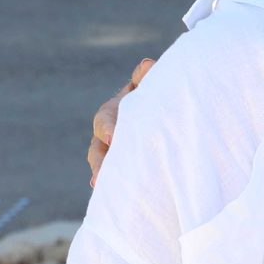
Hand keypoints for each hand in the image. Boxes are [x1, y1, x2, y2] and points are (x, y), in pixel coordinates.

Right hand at [87, 57, 153, 184]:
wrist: (164, 113)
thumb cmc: (158, 97)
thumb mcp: (152, 87)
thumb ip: (147, 79)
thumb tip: (148, 64)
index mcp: (116, 110)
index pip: (106, 117)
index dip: (108, 127)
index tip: (112, 137)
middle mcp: (109, 132)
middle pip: (98, 147)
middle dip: (100, 160)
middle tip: (102, 174)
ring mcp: (113, 151)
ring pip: (102, 164)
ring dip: (102, 175)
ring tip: (101, 187)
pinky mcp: (122, 167)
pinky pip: (113, 177)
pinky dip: (110, 186)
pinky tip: (108, 198)